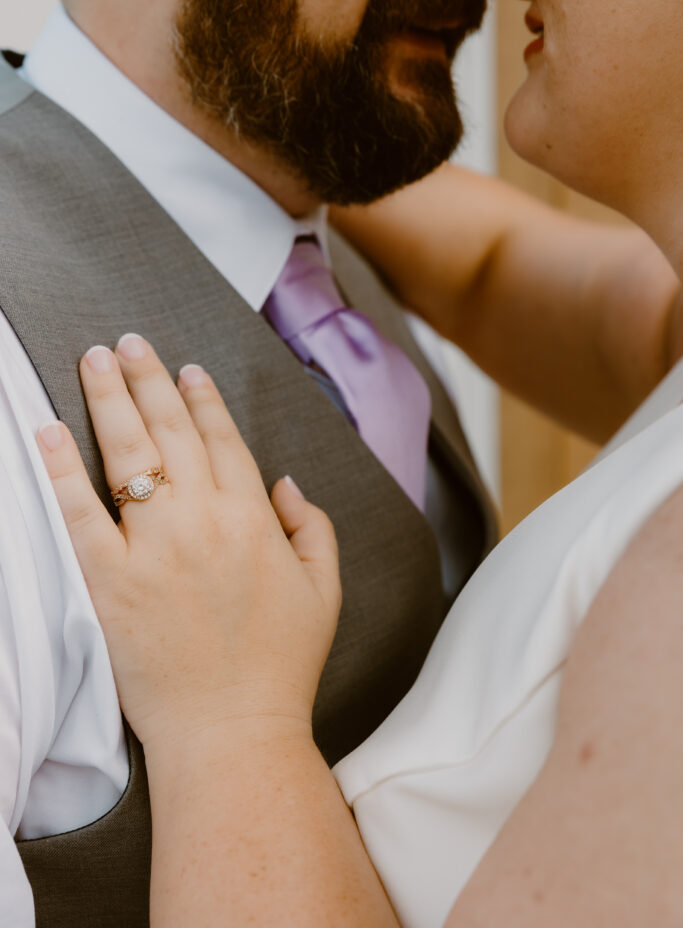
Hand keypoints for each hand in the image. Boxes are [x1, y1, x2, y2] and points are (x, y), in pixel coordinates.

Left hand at [37, 334, 340, 751]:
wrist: (233, 731)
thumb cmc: (281, 664)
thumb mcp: (324, 590)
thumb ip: (312, 526)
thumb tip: (283, 480)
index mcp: (253, 518)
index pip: (222, 439)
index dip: (202, 398)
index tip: (186, 369)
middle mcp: (203, 520)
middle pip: (170, 431)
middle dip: (148, 378)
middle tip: (129, 342)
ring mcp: (152, 548)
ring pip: (127, 454)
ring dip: (108, 399)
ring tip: (95, 360)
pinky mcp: (108, 582)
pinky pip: (78, 513)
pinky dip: (60, 468)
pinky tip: (49, 431)